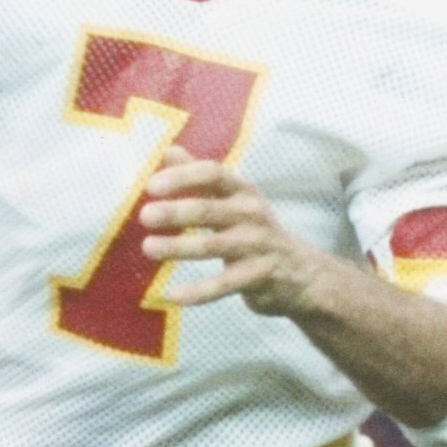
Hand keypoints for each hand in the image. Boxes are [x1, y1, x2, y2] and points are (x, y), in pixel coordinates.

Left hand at [139, 146, 327, 316]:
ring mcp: (256, 246)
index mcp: (241, 191)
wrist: (301, 272)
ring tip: (148, 248)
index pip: (213, 174)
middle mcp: (251, 214)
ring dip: (179, 247)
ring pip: (213, 246)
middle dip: (176, 211)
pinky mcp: (257, 277)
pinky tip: (171, 295)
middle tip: (145, 216)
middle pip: (210, 209)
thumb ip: (200, 177)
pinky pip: (223, 285)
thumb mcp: (233, 199)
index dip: (183, 176)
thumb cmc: (253, 230)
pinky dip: (198, 291)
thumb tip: (166, 151)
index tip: (152, 186)